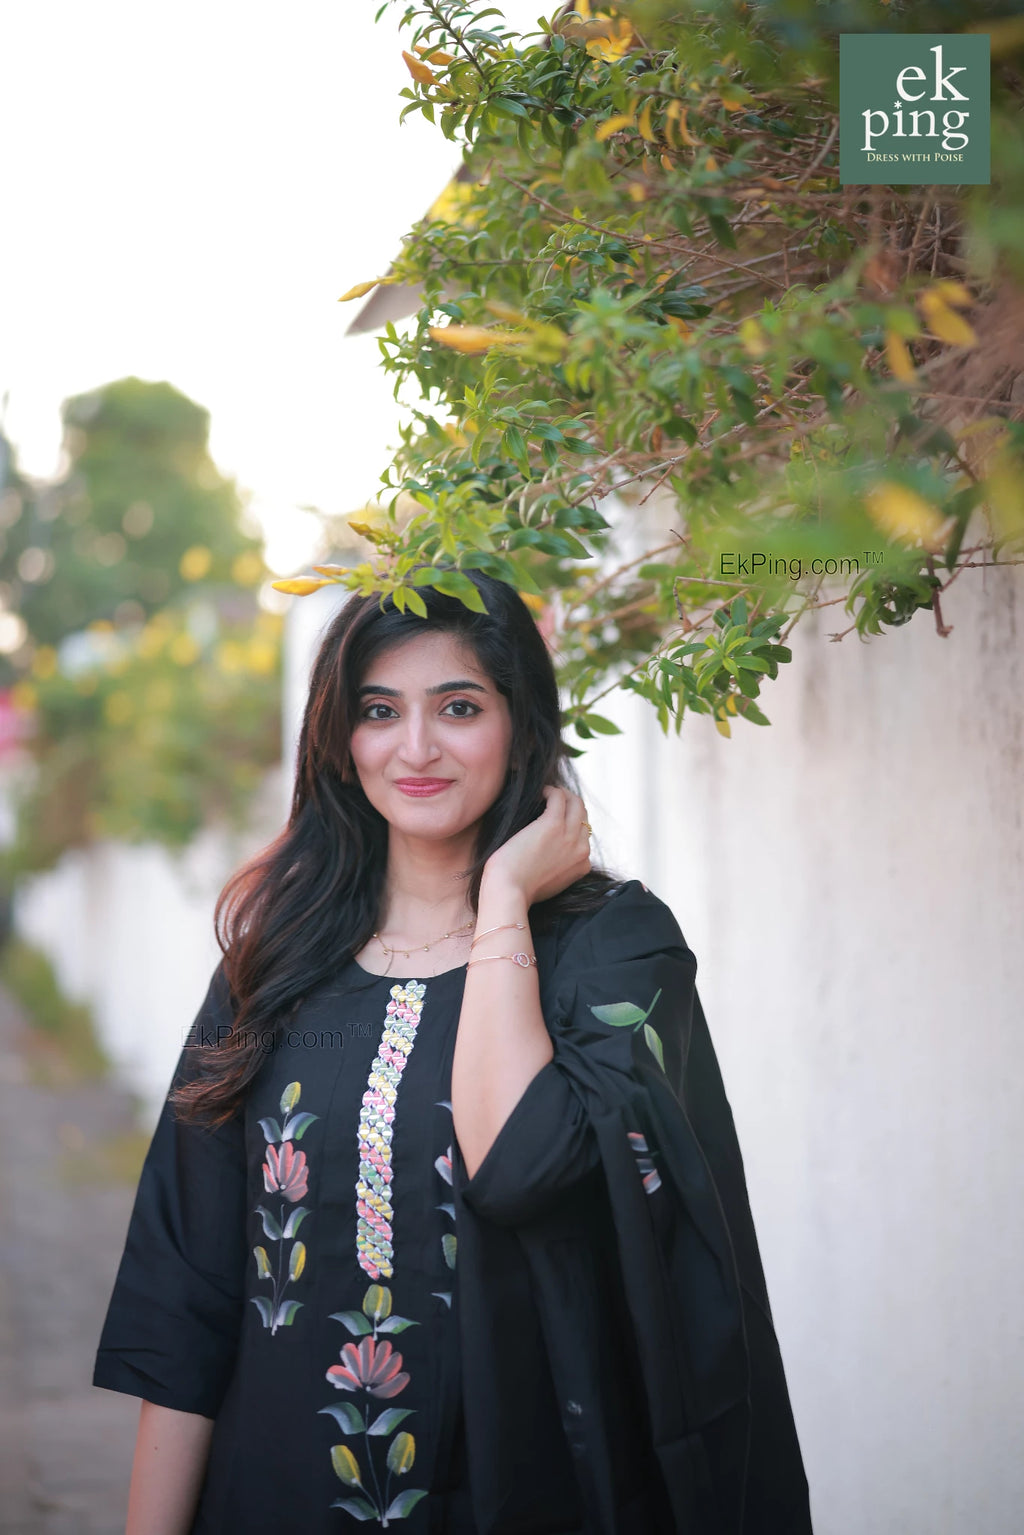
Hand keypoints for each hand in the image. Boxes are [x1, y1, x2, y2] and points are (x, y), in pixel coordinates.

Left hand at [482, 785, 591, 905]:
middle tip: (553, 799)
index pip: (584, 836)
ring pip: (576, 802)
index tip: (558, 817)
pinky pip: (559, 797)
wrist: (509, 891)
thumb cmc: (520, 889)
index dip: (571, 823)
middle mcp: (582, 849)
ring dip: (562, 794)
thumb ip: (557, 868)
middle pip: (583, 816)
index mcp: (583, 865)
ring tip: (546, 793)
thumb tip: (549, 852)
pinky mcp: (553, 824)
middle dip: (570, 804)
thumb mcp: (549, 883)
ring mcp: (569, 836)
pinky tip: (539, 792)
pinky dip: (550, 791)